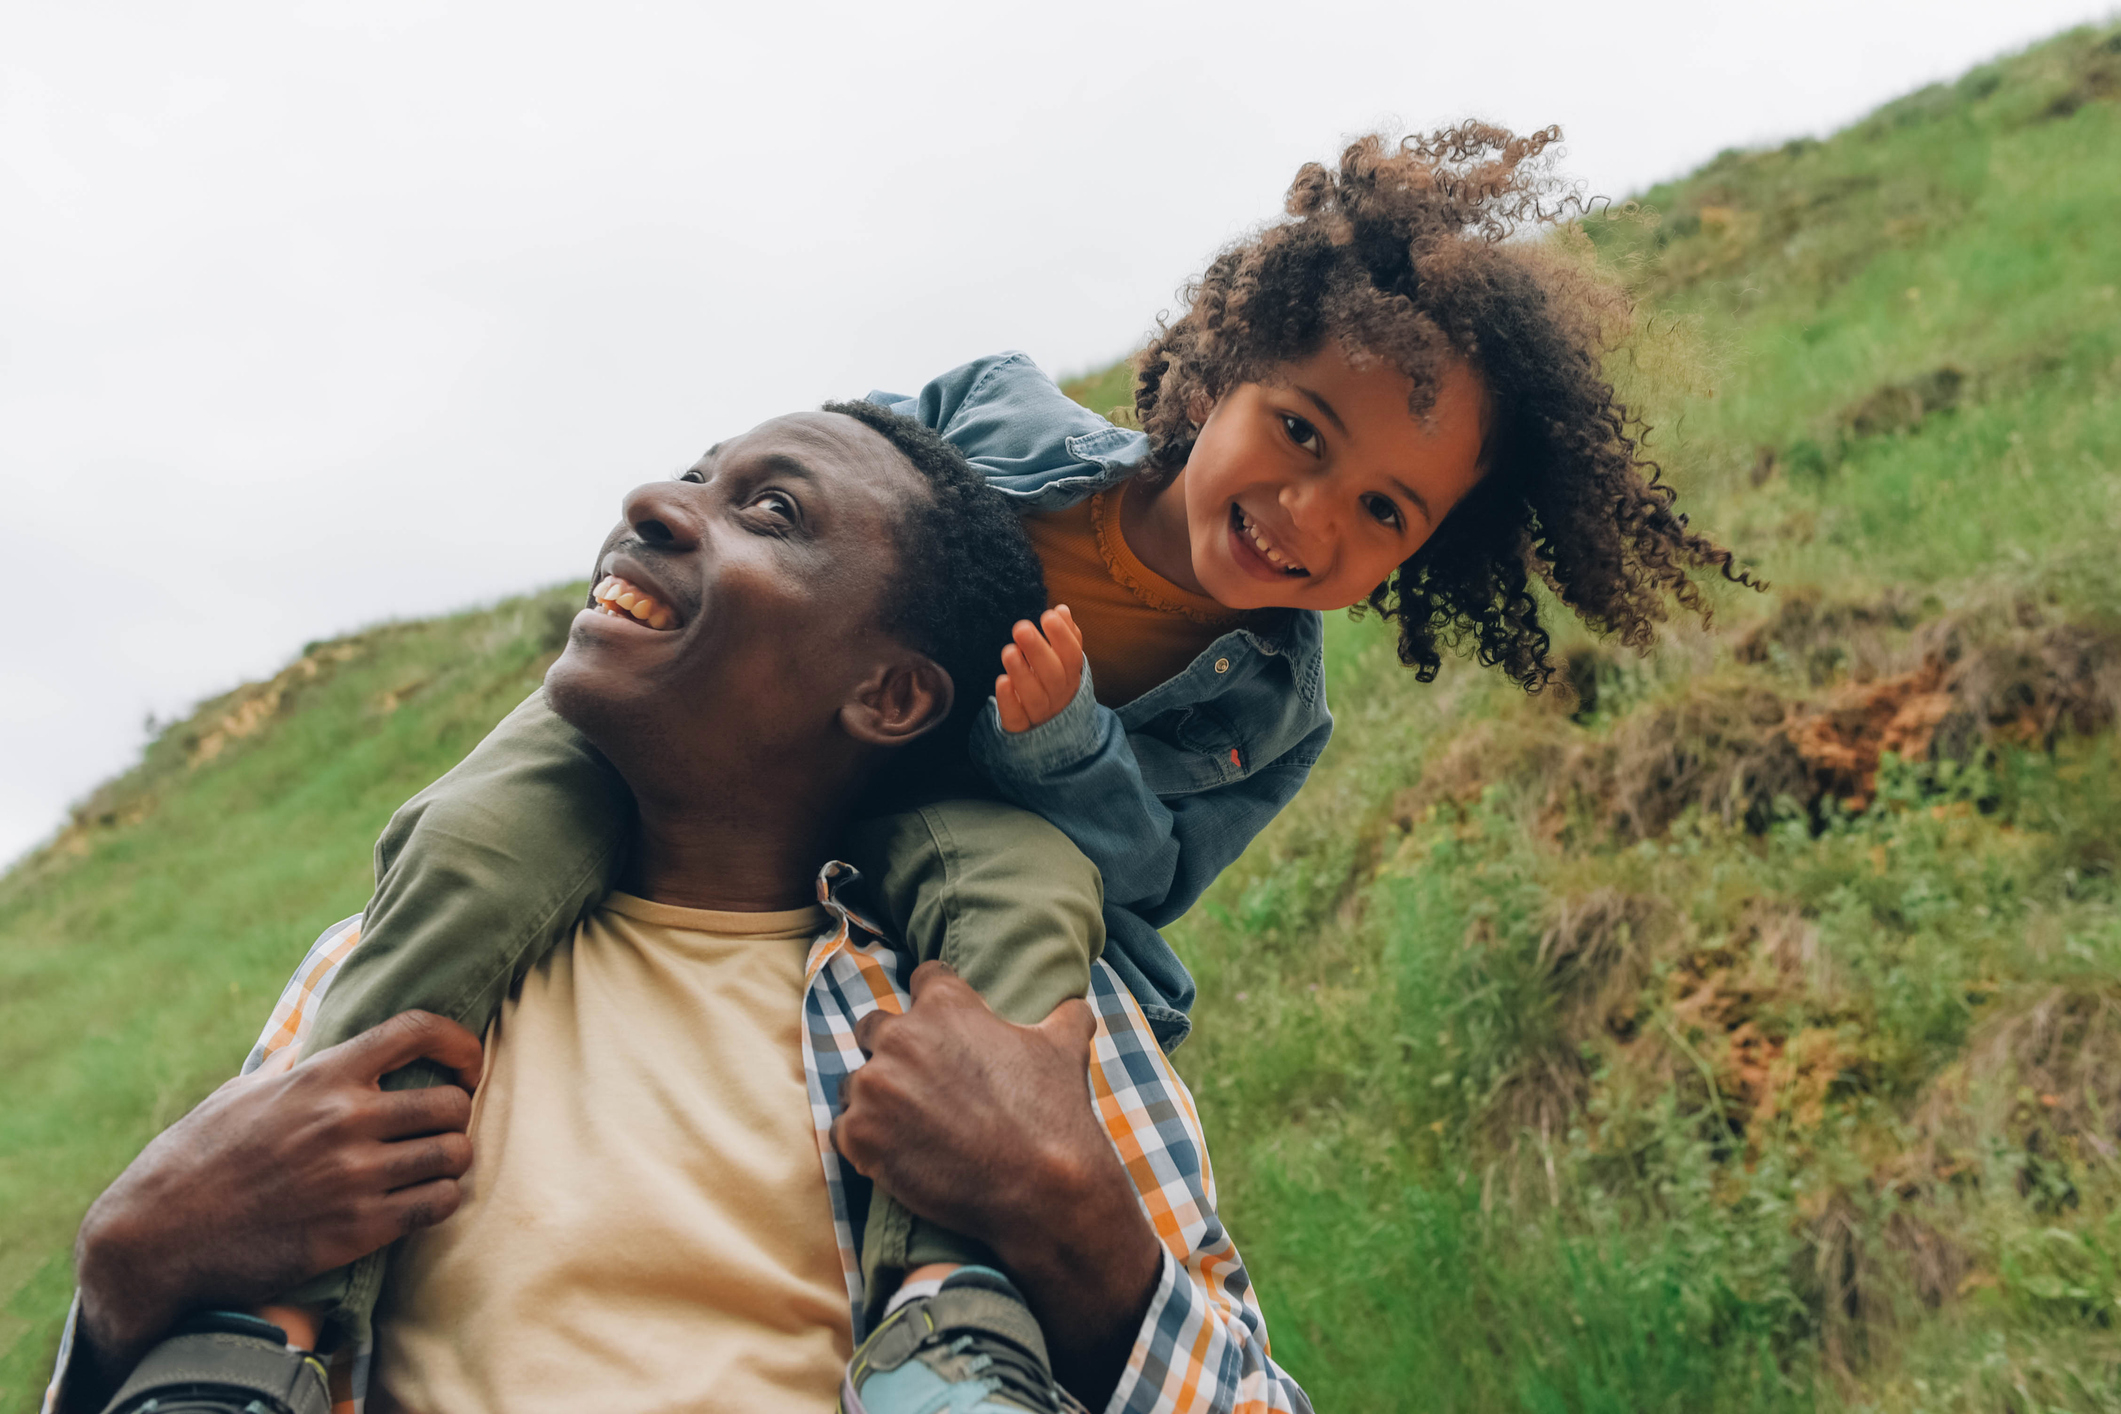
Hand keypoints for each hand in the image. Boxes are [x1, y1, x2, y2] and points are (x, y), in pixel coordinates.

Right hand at [71, 1012, 481, 1396]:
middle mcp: (345, 1120)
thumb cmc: (196, 1157)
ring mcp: (355, 1177)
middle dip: (456, 1113)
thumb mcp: (240, 1092)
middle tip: (441, 1126)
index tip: (468, 1061)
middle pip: (452, 1102)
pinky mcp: (357, 1229)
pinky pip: (437, 1204)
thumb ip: (291, 1063)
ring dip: (452, 1159)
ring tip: (435, 1163)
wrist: (159, 1237)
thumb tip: (314, 1033)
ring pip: (455, 1155)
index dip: (459, 1041)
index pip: (416, 1031)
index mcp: (322, 1076)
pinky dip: (440, 1199)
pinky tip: (423, 1198)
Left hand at [831, 962, 1159, 1406]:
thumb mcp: (1065, 1050)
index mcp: (945, 1005)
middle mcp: (901, 1036)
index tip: (940, 1029)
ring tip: (910, 1132)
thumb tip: (1077, 1006)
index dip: (933, 1001)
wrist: (1043, 1190)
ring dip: (875, 1102)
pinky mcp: (858, 1135)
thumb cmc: (1053, 1115)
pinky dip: (867, 1145)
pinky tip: (900, 1158)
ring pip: (854, 1084)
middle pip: (874, 1029)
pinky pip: (845, 1132)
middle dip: (892, 1053)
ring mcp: (874, 1086)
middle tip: (922, 1089)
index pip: (922, 979)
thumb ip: (1065, 1016)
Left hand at [994, 606, 1083, 733]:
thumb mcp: (1061, 662)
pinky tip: (1001, 681)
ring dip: (1022, 673)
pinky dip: (1009, 700)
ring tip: (1009, 651)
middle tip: (1020, 627)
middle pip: (1053, 675)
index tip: (1048, 615)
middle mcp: (1059, 696)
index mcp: (1071, 676)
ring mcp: (1041, 714)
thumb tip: (1062, 609)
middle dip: (1038, 650)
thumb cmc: (1051, 685)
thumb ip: (1063, 637)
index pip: (1072, 656)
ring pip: (1035, 697)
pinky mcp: (1021, 727)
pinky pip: (1017, 717)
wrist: (1046, 729)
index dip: (1063, 636)